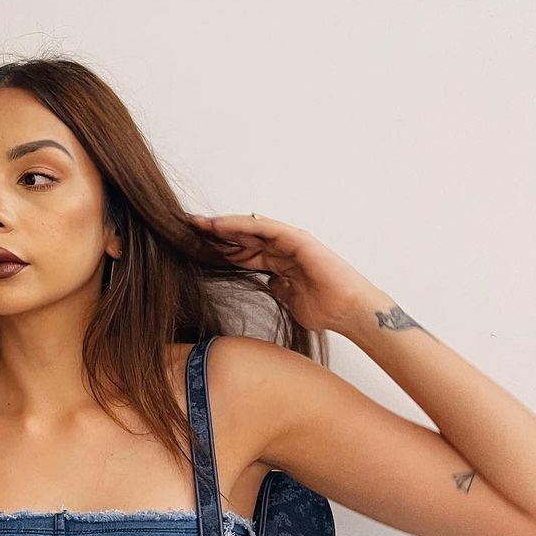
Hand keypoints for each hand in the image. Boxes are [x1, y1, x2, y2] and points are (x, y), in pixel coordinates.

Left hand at [187, 213, 381, 334]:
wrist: (348, 312)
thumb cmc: (324, 309)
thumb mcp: (290, 300)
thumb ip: (278, 288)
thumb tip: (269, 284)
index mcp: (278, 263)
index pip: (242, 253)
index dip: (219, 250)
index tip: (194, 249)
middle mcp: (282, 248)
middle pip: (241, 238)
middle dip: (214, 234)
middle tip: (186, 229)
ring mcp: (289, 241)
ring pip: (249, 228)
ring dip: (223, 225)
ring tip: (197, 223)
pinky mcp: (296, 239)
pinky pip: (264, 228)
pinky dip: (242, 225)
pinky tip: (220, 225)